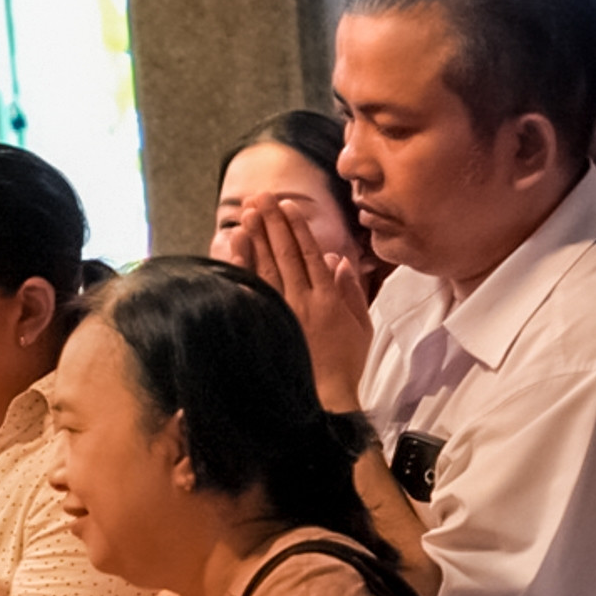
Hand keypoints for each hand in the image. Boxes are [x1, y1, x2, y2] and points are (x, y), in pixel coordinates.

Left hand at [230, 195, 372, 412]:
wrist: (325, 397)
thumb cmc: (346, 363)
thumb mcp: (362, 325)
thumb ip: (351, 290)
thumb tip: (338, 259)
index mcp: (328, 298)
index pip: (310, 254)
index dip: (298, 228)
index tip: (288, 206)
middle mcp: (303, 300)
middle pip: (284, 254)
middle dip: (273, 222)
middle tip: (262, 197)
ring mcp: (282, 313)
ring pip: (266, 268)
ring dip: (256, 238)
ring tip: (247, 214)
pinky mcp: (268, 325)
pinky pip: (252, 292)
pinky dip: (242, 269)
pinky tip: (233, 250)